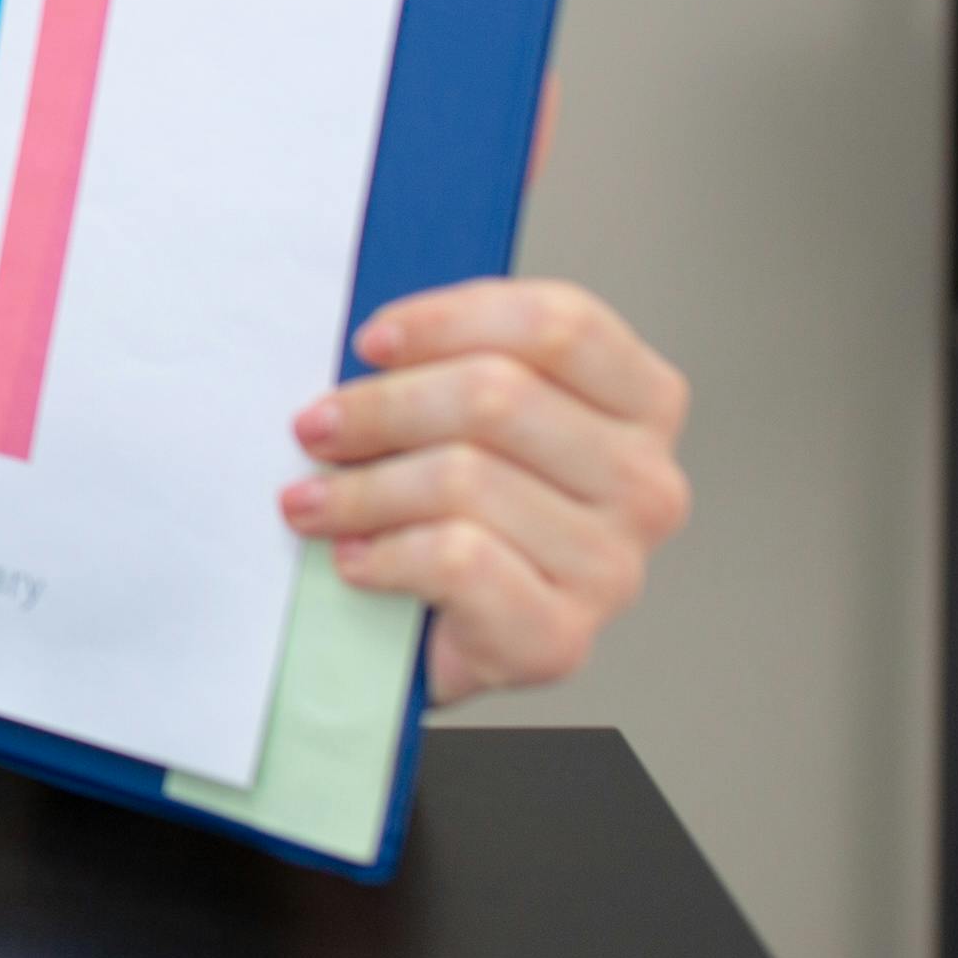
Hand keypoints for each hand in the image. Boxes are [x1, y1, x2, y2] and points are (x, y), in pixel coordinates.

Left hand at [278, 278, 691, 699]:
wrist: (446, 639)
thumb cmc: (458, 513)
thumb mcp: (467, 416)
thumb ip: (454, 355)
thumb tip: (380, 318)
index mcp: (641, 403)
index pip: (558, 323)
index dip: (448, 320)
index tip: (368, 341)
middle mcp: (646, 482)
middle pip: (500, 397)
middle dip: (382, 407)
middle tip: (314, 426)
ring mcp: (614, 566)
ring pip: (465, 480)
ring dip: (361, 489)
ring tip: (311, 500)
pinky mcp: (562, 637)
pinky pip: (456, 561)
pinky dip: (384, 554)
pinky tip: (355, 559)